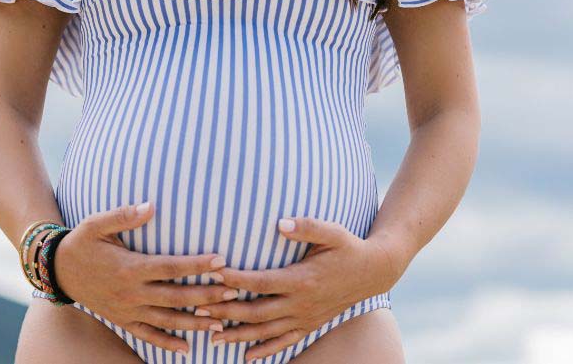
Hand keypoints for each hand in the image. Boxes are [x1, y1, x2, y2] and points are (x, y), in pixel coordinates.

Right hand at [53, 201, 237, 356]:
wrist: (58, 270)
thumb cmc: (82, 242)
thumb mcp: (97, 223)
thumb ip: (124, 214)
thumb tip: (150, 206)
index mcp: (130, 267)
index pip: (171, 267)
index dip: (197, 265)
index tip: (221, 261)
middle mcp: (132, 292)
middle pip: (176, 297)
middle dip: (207, 295)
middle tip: (234, 292)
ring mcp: (128, 310)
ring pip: (167, 320)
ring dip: (195, 322)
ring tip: (221, 321)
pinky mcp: (123, 320)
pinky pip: (148, 335)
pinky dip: (167, 343)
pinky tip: (186, 347)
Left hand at [193, 217, 398, 361]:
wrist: (373, 271)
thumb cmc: (348, 246)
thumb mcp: (332, 232)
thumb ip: (306, 226)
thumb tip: (280, 223)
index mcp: (302, 279)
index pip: (261, 282)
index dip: (236, 280)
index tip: (213, 274)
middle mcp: (300, 302)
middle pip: (256, 311)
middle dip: (226, 312)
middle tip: (199, 309)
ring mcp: (305, 317)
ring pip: (266, 332)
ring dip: (238, 334)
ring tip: (211, 337)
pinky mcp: (310, 324)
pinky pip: (285, 342)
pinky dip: (265, 350)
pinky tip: (247, 356)